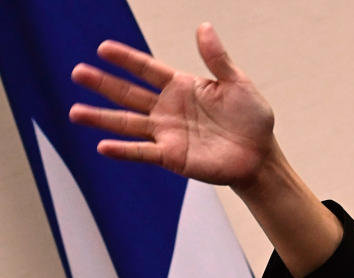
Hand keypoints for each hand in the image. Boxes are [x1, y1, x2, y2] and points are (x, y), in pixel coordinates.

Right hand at [70, 23, 274, 185]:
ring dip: (101, 118)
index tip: (103, 49)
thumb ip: (217, 59)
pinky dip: (123, 151)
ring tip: (75, 112)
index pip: (147, 69)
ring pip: (127, 123)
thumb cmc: (252, 120)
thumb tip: (204, 27)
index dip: (126, 59)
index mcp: (181, 87)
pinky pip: (143, 152)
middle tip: (78, 72)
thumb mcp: (238, 84)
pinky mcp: (172, 156)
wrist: (260, 156)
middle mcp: (168, 108)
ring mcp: (167, 133)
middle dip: (103, 83)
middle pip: (129, 94)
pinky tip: (103, 146)